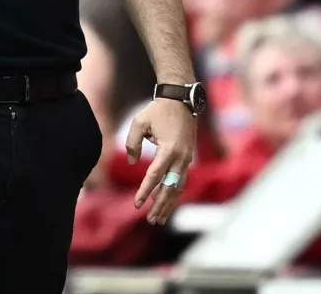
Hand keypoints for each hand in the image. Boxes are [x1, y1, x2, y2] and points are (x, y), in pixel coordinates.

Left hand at [125, 98, 195, 225]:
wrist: (180, 100)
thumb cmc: (157, 110)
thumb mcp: (139, 122)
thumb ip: (132, 142)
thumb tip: (133, 162)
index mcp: (169, 149)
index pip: (155, 176)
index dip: (145, 191)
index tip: (137, 204)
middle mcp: (181, 157)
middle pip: (169, 187)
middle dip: (160, 205)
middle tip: (150, 220)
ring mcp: (187, 159)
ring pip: (178, 187)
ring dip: (168, 203)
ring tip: (158, 218)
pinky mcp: (188, 158)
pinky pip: (180, 180)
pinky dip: (173, 193)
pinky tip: (166, 202)